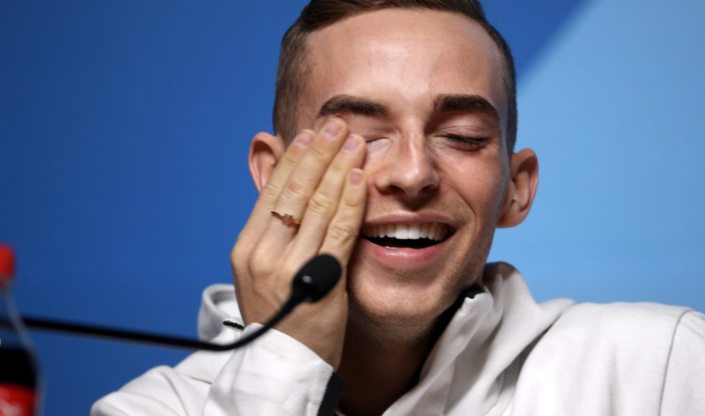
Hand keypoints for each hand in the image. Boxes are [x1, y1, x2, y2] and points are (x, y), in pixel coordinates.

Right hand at [230, 118, 365, 367]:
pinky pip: (338, 231)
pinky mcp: (320, 280)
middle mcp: (262, 254)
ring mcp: (289, 268)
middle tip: (336, 124)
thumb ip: (273, 227)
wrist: (286, 364)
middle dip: (318, 152)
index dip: (294, 158)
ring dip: (338, 168)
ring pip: (316, 205)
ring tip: (354, 141)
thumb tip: (280, 185)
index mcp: (246, 248)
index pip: (272, 190)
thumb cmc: (281, 314)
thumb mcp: (263, 269)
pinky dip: (350, 201)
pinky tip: (359, 178)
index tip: (310, 132)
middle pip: (294, 191)